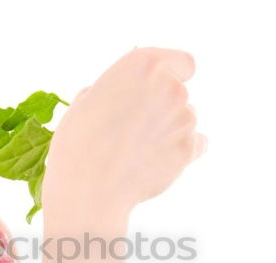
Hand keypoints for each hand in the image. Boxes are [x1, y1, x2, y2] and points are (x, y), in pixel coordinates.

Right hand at [41, 47, 206, 224]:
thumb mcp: (87, 101)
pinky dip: (180, 153)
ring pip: (185, 121)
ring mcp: (184, 118)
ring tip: (137, 151)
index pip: (183, 62)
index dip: (173, 74)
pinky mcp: (189, 149)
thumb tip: (120, 94)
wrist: (89, 186)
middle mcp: (170, 86)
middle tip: (134, 129)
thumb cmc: (79, 143)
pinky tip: (154, 162)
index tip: (160, 88)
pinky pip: (195, 145)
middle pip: (180, 94)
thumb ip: (114, 90)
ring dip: (169, 131)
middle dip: (163, 108)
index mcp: (144, 64)